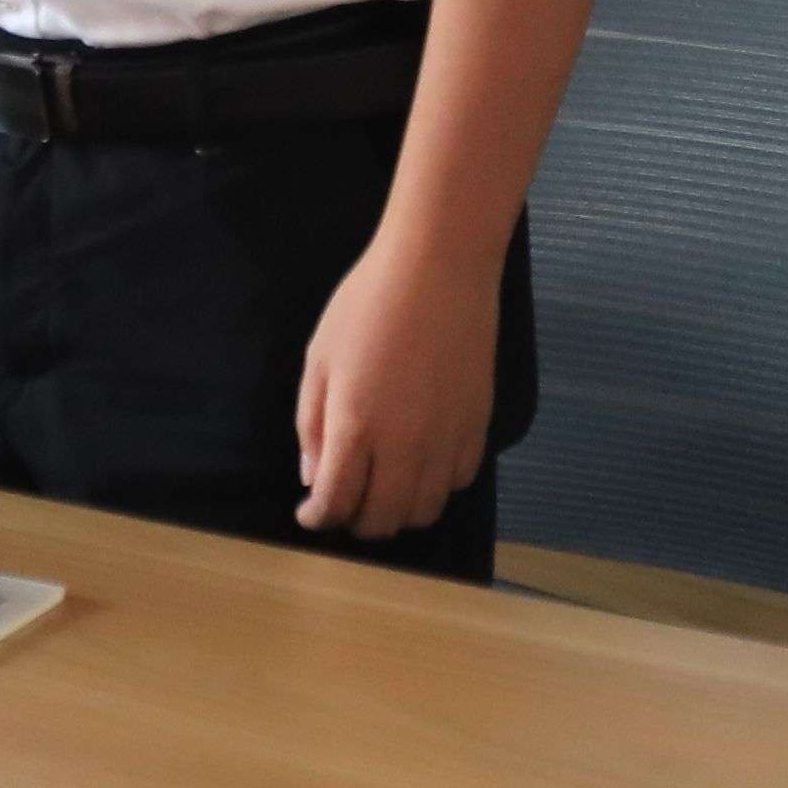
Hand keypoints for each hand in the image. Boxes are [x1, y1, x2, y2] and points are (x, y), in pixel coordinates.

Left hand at [295, 227, 505, 538]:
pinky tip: (422, 463)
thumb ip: (312, 423)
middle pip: (382, 520)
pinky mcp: (478, 424)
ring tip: (384, 488)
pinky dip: (436, 487)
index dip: (317, 518)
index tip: (309, 512)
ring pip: (425, 511)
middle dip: (355, 522)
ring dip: (398, 511)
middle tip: (344, 503)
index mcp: (356, 428)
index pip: (335, 503)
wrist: (440, 265)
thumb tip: (313, 476)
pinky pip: (458, 481)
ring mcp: (447, 439)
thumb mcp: (320, 356)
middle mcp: (405, 446)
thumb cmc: (369, 302)